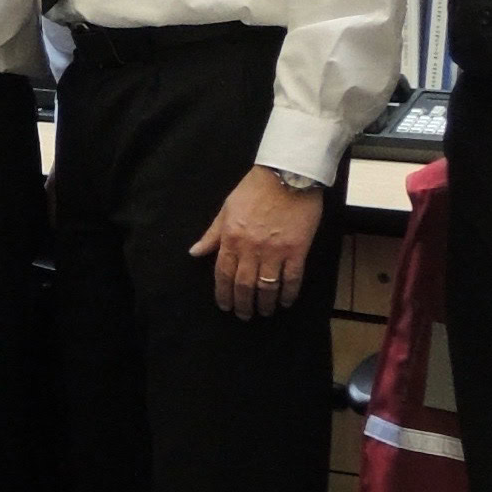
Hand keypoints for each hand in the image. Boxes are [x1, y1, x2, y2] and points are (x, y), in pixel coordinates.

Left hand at [187, 166, 321, 316]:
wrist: (287, 175)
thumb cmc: (254, 189)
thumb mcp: (226, 209)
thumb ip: (212, 234)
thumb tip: (195, 253)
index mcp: (231, 238)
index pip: (223, 273)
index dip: (223, 293)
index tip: (225, 306)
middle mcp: (250, 248)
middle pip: (243, 284)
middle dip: (242, 304)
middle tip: (244, 315)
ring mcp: (275, 251)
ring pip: (267, 286)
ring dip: (265, 303)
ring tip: (264, 312)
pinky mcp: (297, 250)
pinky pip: (292, 278)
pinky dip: (288, 294)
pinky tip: (285, 302)